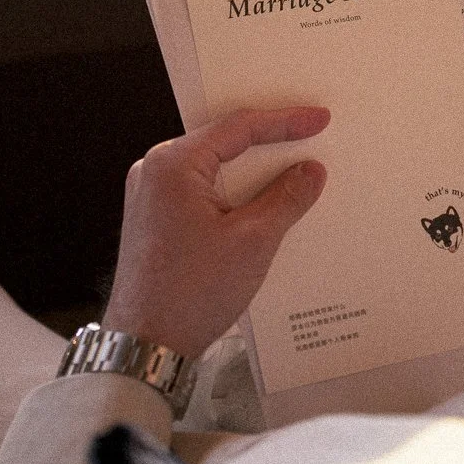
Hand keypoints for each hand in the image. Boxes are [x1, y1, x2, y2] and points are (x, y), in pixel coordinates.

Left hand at [103, 107, 329, 356]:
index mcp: (172, 165)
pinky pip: (201, 193)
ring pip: (213, 170)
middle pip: (222, 143)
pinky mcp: (155, 220)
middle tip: (309, 139)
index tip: (318, 120)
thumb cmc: (190, 293)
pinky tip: (262, 207)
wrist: (145, 343)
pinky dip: (233, 196)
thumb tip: (310, 171)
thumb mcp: (252, 242)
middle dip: (268, 145)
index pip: (237, 128)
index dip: (283, 122)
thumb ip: (285, 198)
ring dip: (251, 174)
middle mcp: (154, 171)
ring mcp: (151, 196)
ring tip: (293, 174)